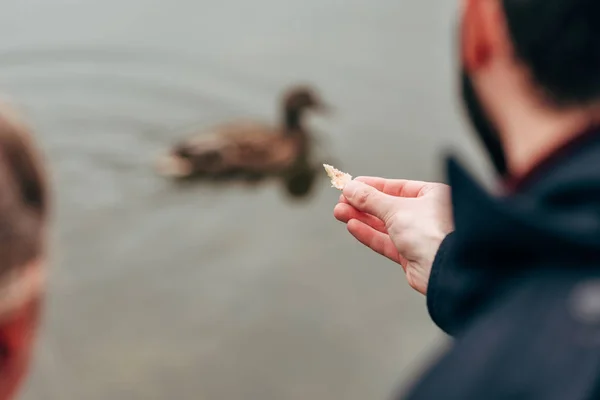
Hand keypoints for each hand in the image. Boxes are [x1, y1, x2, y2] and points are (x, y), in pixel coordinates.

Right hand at [334, 177, 453, 294]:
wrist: (443, 270)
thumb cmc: (429, 232)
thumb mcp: (395, 208)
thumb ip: (370, 199)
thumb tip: (349, 187)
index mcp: (432, 196)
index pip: (397, 187)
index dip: (372, 186)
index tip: (350, 185)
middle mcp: (427, 215)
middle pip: (388, 206)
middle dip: (362, 204)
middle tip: (340, 201)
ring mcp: (418, 236)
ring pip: (383, 224)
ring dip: (361, 218)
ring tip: (338, 212)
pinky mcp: (409, 255)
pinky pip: (385, 241)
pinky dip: (368, 233)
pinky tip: (352, 225)